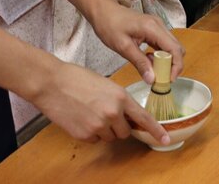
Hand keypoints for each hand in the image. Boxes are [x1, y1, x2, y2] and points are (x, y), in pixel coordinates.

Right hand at [33, 60, 171, 145]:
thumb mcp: (106, 84)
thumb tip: (126, 114)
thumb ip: (118, 100)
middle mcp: (113, 113)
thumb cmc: (77, 79)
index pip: (143, 118)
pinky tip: (81, 118)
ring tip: (90, 112)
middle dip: (119, 126)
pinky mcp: (84, 135)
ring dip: (104, 130)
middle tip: (105, 114)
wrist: (52, 83)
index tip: (165, 139)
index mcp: (121, 97)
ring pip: (110, 137)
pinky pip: (94, 139)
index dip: (156, 130)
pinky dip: (90, 132)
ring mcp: (98, 125)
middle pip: (125, 132)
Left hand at [90, 3, 184, 82]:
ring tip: (153, 71)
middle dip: (172, 65)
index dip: (176, 66)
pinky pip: (163, 44)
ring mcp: (157, 26)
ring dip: (166, 61)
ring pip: (171, 47)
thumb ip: (139, 63)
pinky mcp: (153, 29)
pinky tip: (148, 60)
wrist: (103, 10)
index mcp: (152, 28)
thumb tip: (152, 79)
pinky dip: (160, 55)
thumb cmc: (109, 25)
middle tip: (161, 78)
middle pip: (176, 48)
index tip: (169, 80)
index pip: (174, 48)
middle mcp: (159, 25)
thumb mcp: (123, 47)